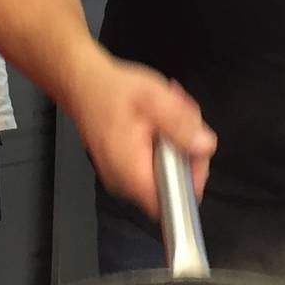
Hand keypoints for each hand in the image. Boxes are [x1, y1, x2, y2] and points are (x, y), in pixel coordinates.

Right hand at [70, 57, 216, 219]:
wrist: (80, 83)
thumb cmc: (111, 90)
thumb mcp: (154, 99)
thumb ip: (181, 124)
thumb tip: (205, 146)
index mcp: (133, 173)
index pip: (174, 202)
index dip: (193, 178)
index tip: (196, 149)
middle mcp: (126, 183)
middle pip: (173, 183)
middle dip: (186, 148)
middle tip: (184, 115)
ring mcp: (123, 177)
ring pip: (165, 169)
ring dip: (176, 140)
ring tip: (171, 108)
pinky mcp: (123, 166)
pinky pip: (152, 162)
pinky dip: (162, 141)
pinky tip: (158, 116)